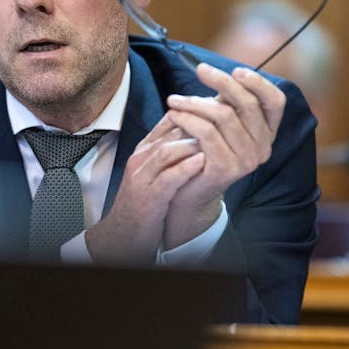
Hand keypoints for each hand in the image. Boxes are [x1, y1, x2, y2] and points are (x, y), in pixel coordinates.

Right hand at [85, 113, 204, 262]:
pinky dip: (185, 169)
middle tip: (226, 123)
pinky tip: (203, 163)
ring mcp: (142, 177)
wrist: (122, 234)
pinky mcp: (148, 197)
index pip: (170, 121)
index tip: (219, 114)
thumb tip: (197, 136)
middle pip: (170, 132)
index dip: (196, 115)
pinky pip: (167, 178)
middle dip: (199, 126)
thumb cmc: (143, 203)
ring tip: (218, 141)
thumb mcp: (154, 172)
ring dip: (194, 145)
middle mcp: (141, 159)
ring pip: (168, 151)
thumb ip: (170, 154)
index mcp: (144, 151)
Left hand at [161, 63, 285, 248]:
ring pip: (224, 116)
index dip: (259, 83)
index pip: (276, 102)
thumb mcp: (218, 122)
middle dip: (222, 82)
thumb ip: (224, 101)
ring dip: (195, 102)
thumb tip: (211, 70)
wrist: (187, 190)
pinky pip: (208, 133)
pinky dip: (188, 119)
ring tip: (173, 99)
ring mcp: (247, 160)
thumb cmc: (201, 149)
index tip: (236, 70)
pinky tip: (173, 115)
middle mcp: (263, 147)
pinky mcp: (226, 168)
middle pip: (248, 104)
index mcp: (266, 133)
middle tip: (200, 70)